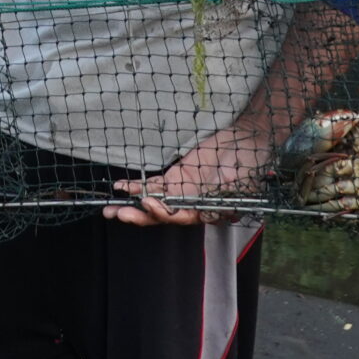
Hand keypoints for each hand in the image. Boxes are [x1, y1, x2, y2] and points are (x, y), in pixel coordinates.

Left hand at [105, 121, 273, 226]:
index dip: (163, 213)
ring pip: (153, 202)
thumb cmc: (248, 165)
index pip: (180, 218)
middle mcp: (192, 205)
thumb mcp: (238, 186)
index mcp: (208, 212)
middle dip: (140, 216)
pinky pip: (153, 185)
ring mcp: (181, 191)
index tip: (149, 203)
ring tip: (110, 209)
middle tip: (120, 214)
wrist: (246, 140)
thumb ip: (219, 201)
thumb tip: (204, 216)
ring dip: (132, 206)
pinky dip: (136, 187)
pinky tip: (121, 188)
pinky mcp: (175, 177)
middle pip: (161, 215)